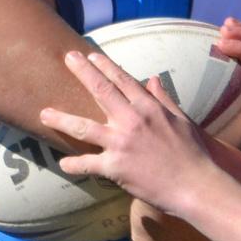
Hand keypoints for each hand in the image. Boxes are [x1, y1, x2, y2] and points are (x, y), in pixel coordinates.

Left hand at [42, 51, 225, 212]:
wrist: (196, 185)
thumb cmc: (192, 153)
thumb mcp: (181, 120)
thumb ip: (163, 98)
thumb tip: (153, 79)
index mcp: (149, 108)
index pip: (122, 80)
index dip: (104, 66)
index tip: (89, 55)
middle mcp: (132, 121)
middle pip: (101, 91)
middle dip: (82, 72)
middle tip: (66, 58)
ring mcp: (122, 144)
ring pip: (84, 127)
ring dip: (61, 119)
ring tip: (44, 114)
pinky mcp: (116, 168)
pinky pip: (88, 164)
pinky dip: (74, 164)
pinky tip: (63, 163)